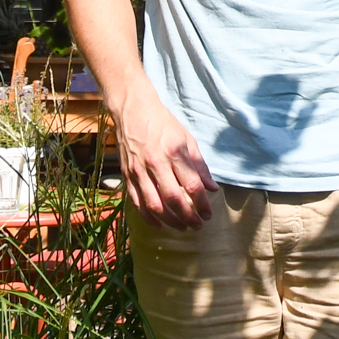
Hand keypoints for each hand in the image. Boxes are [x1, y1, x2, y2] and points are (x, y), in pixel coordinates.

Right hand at [112, 92, 217, 229]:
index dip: (202, 203)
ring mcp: (139, 171)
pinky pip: (136, 202)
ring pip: (154, 205)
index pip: (192, 185)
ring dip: (169, 221)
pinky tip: (159, 224)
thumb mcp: (187, 139)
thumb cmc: (164, 124)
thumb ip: (199, 166)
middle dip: (188, 217)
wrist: (133, 111)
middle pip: (174, 199)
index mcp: (174, 153)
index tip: (208, 214)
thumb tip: (212, 188)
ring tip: (182, 227)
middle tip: (198, 225)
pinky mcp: (127, 175)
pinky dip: (148, 217)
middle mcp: (156, 163)